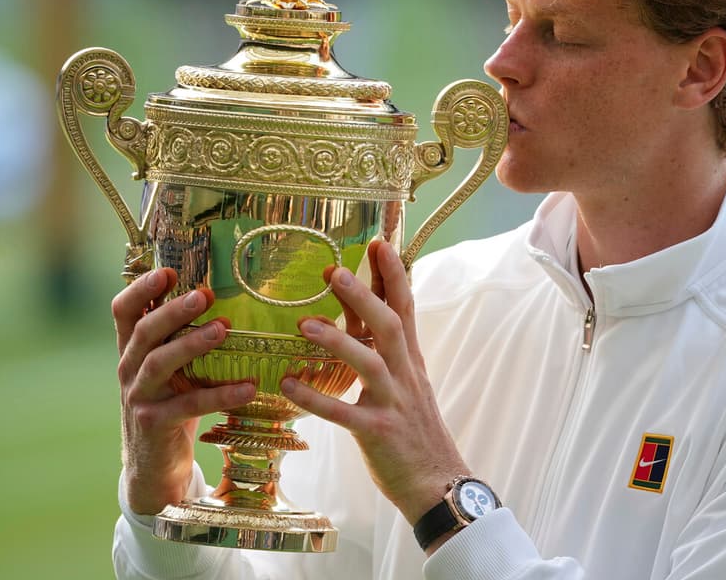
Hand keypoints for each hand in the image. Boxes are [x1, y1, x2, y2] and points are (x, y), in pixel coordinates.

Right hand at [113, 268, 255, 514]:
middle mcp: (129, 370)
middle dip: (173, 310)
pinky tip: (249, 388)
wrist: (153, 469)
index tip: (167, 270)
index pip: (124, 311)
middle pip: (144, 331)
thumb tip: (229, 300)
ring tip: (223, 330)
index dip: (141, 289)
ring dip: (192, 344)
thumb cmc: (171, 406)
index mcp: (132, 351)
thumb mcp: (172, 371)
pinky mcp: (155, 424)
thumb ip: (183, 340)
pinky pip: (189, 405)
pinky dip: (221, 395)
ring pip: (160, 363)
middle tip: (204, 294)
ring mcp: (139, 397)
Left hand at [281, 241, 468, 526]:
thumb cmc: (416, 432)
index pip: (406, 308)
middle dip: (365, 295)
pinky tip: (287, 385)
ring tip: (304, 324)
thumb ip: (385, 353)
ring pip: (368, 362)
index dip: (394, 274)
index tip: (378, 242)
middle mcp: (406, 375)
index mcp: (412, 361)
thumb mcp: (406, 384)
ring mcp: (393, 403)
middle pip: (391, 325)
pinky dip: (315, 398)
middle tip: (336, 270)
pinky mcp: (377, 432)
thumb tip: (364, 319)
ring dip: (337, 340)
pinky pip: (343, 413)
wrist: (438, 484)